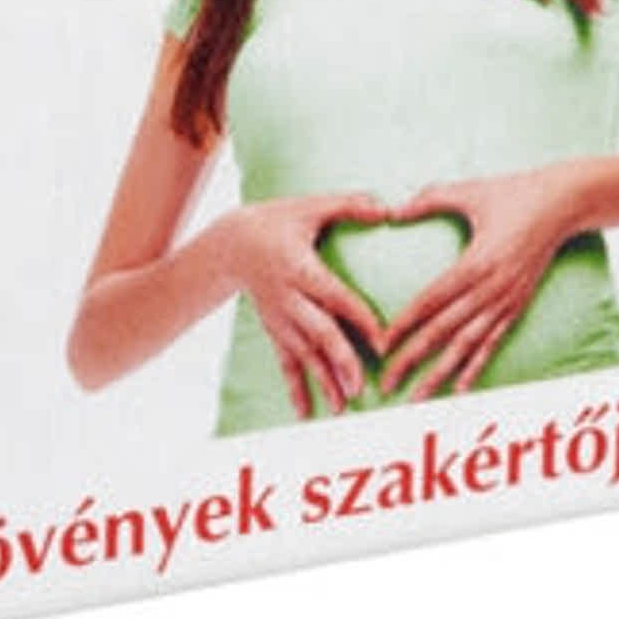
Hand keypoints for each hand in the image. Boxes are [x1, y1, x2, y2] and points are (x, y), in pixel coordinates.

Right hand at [220, 193, 401, 420]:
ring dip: (321, 379)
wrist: (230, 243)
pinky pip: (284, 361)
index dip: (359, 319)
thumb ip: (348, 205)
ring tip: (342, 406)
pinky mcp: (274, 328)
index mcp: (300, 266)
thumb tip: (388, 208)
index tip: (382, 342)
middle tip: (360, 385)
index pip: (335, 296)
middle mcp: (288, 296)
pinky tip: (305, 413)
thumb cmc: (275, 221)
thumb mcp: (308, 206)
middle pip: (317, 332)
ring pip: (302, 352)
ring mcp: (279, 316)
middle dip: (339, 360)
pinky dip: (294, 388)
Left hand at [368, 169, 586, 401]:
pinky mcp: (517, 307)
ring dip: (440, 374)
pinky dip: (475, 367)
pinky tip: (459, 388)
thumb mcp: (468, 191)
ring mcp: (506, 302)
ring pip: (467, 346)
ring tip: (417, 397)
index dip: (405, 324)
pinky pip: (492, 342)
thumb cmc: (512, 193)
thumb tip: (391, 211)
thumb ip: (428, 199)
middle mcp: (491, 289)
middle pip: (444, 331)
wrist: (563, 204)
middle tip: (385, 383)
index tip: (380, 344)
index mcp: (476, 262)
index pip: (431, 300)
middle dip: (412, 359)